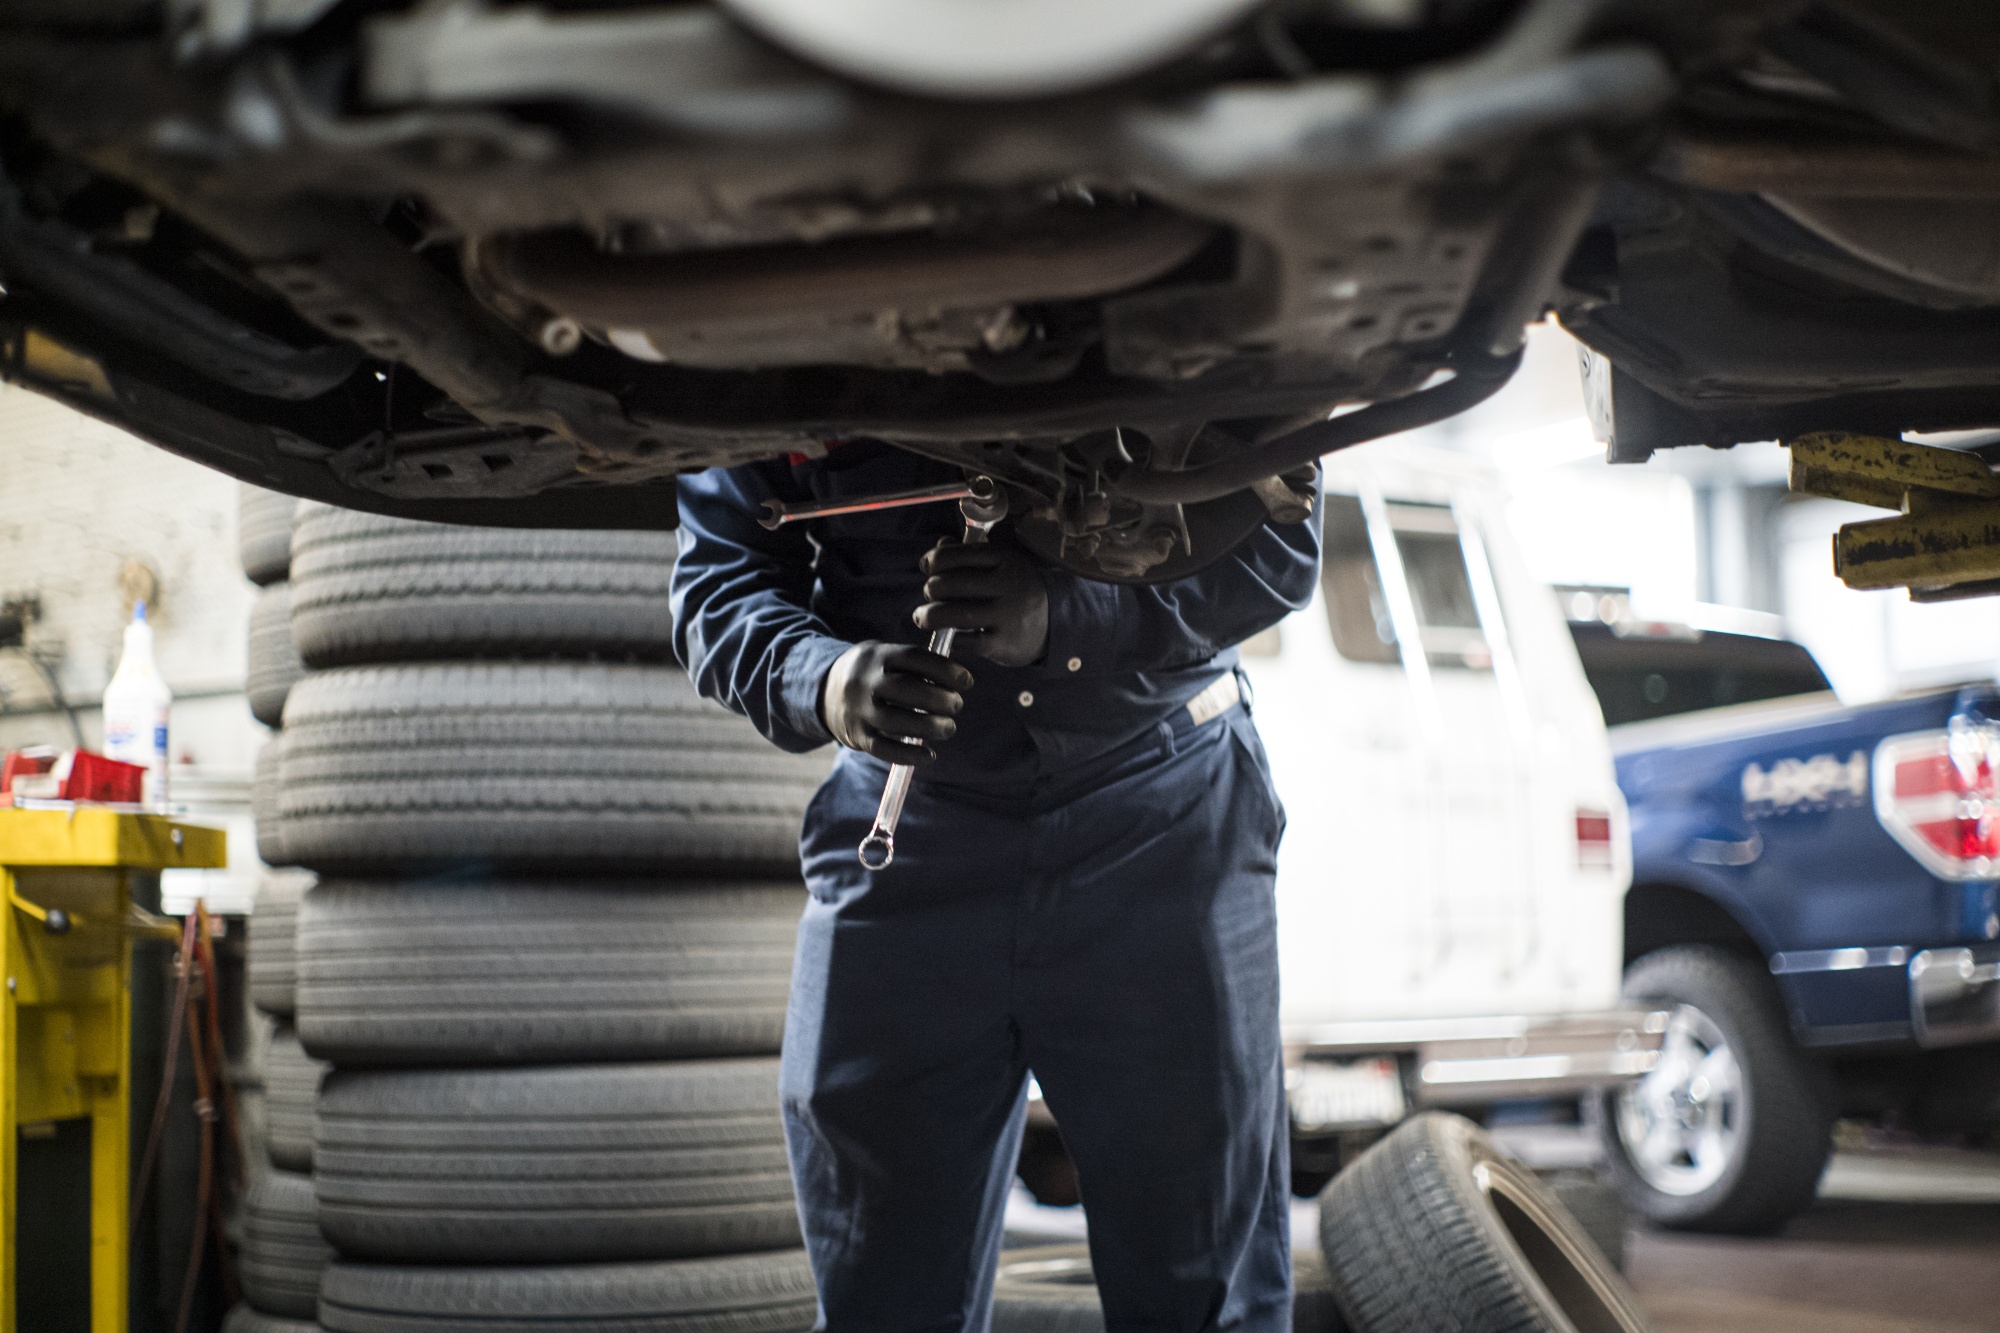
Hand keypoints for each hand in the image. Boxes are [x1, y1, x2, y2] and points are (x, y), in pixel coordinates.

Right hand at [820, 641, 973, 764]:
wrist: (824, 691)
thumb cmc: (872, 673)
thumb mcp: (885, 655)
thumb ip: (915, 663)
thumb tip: (958, 678)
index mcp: (877, 655)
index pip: (914, 658)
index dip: (944, 669)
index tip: (967, 681)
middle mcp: (865, 681)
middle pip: (905, 689)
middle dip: (938, 699)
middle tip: (958, 705)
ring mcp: (858, 710)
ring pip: (894, 721)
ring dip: (928, 727)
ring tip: (949, 728)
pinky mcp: (856, 736)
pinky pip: (882, 749)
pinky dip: (908, 755)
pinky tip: (929, 755)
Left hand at [914, 540, 1049, 666]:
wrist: (1055, 623)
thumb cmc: (1017, 589)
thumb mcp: (1001, 565)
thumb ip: (970, 554)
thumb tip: (939, 546)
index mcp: (1004, 559)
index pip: (955, 555)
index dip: (932, 560)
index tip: (927, 567)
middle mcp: (1007, 584)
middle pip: (949, 584)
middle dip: (930, 589)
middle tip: (930, 594)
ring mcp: (1007, 615)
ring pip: (953, 614)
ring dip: (929, 616)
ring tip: (922, 617)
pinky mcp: (1004, 643)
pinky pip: (965, 642)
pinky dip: (951, 638)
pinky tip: (948, 635)